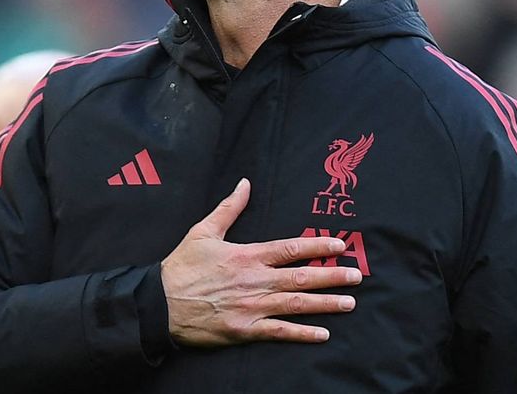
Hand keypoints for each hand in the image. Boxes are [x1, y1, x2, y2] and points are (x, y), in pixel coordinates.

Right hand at [160, 178, 361, 346]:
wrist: (160, 304)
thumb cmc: (181, 267)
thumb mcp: (203, 231)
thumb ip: (229, 208)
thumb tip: (245, 183)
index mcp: (247, 255)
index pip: (290, 249)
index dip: (317, 246)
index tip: (339, 245)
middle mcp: (255, 281)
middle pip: (301, 277)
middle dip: (331, 276)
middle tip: (356, 276)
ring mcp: (252, 307)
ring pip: (296, 305)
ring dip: (325, 304)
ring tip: (349, 303)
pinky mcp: (245, 330)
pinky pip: (279, 332)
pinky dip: (302, 334)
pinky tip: (322, 334)